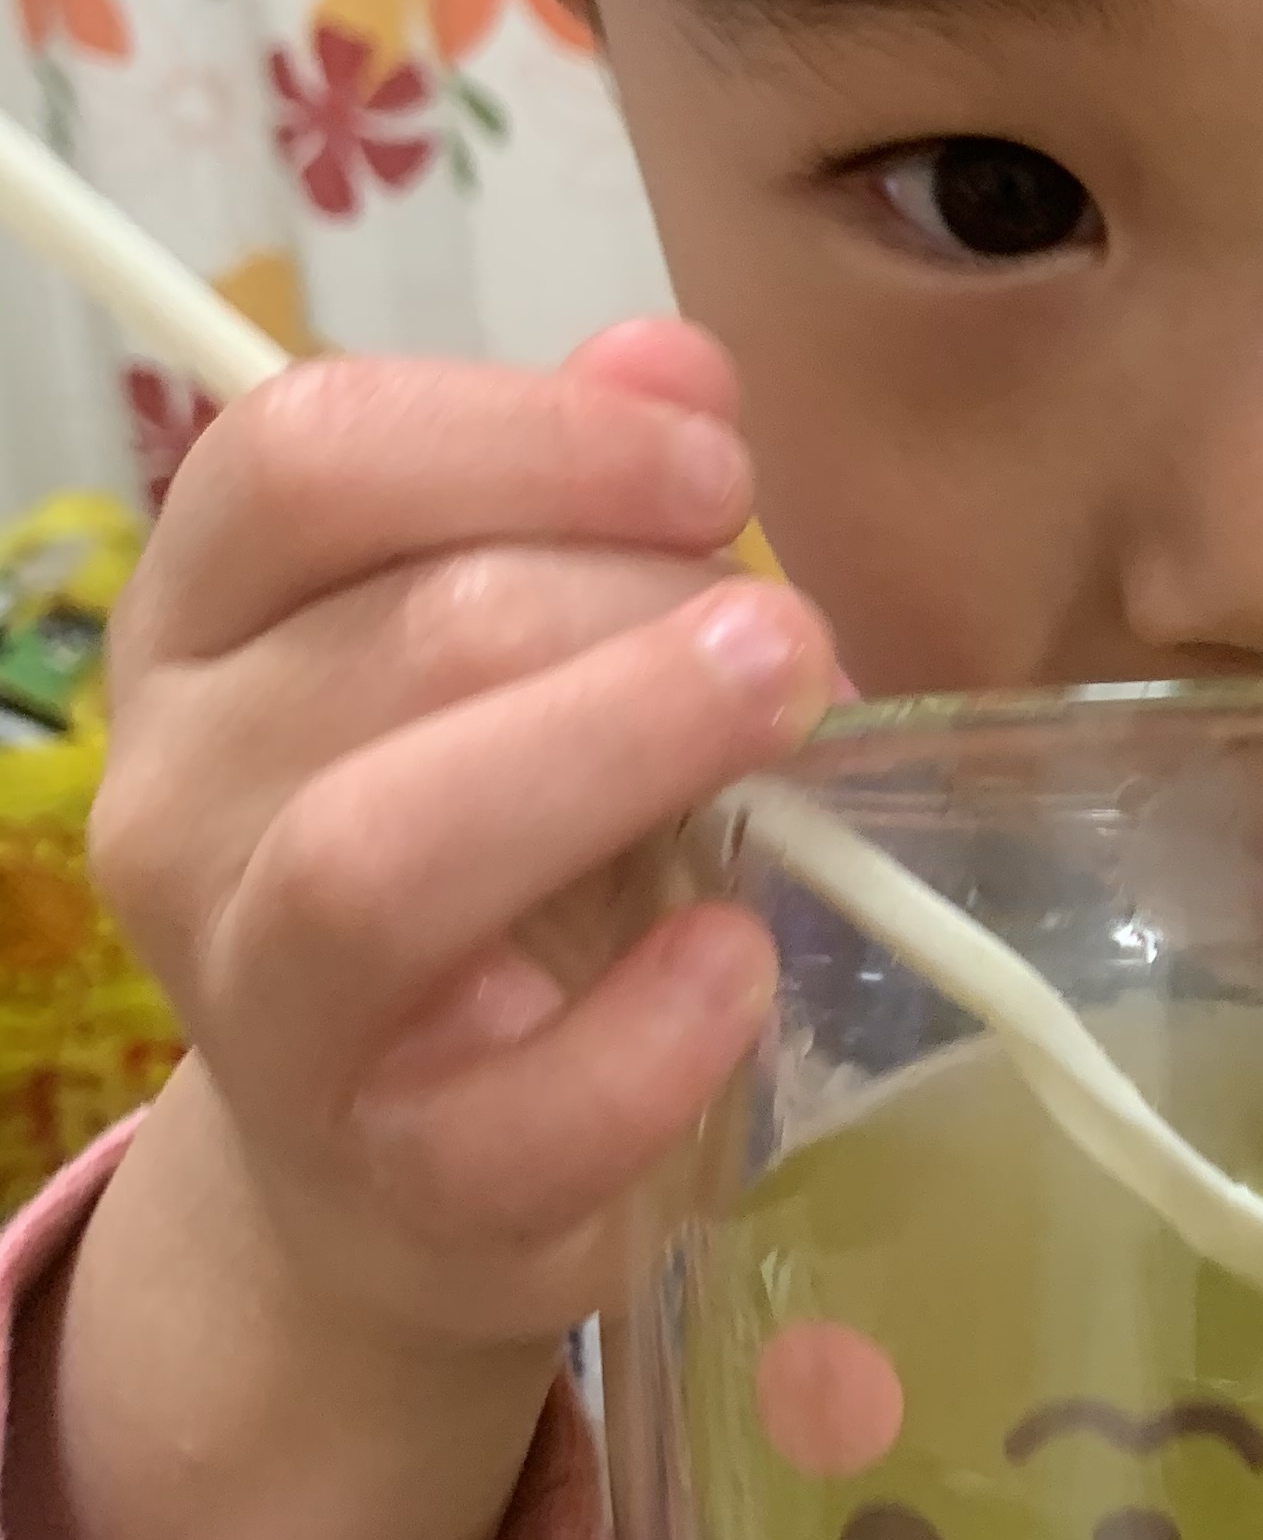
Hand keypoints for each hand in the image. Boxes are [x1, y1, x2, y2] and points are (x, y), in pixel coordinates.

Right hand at [89, 318, 835, 1359]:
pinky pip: (502, 1113)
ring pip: (379, 854)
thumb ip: (586, 503)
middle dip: (635, 600)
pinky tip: (741, 959)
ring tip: (785, 715)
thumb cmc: (498, 859)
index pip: (301, 456)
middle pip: (399, 633)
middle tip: (797, 638)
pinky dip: (648, 1031)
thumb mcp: (529, 655)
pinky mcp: (390, 1181)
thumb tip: (671, 359)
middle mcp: (187, 797)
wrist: (410, 1163)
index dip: (534, 432)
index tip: (717, 466)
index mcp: (210, 624)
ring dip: (615, 753)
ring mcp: (264, 1006)